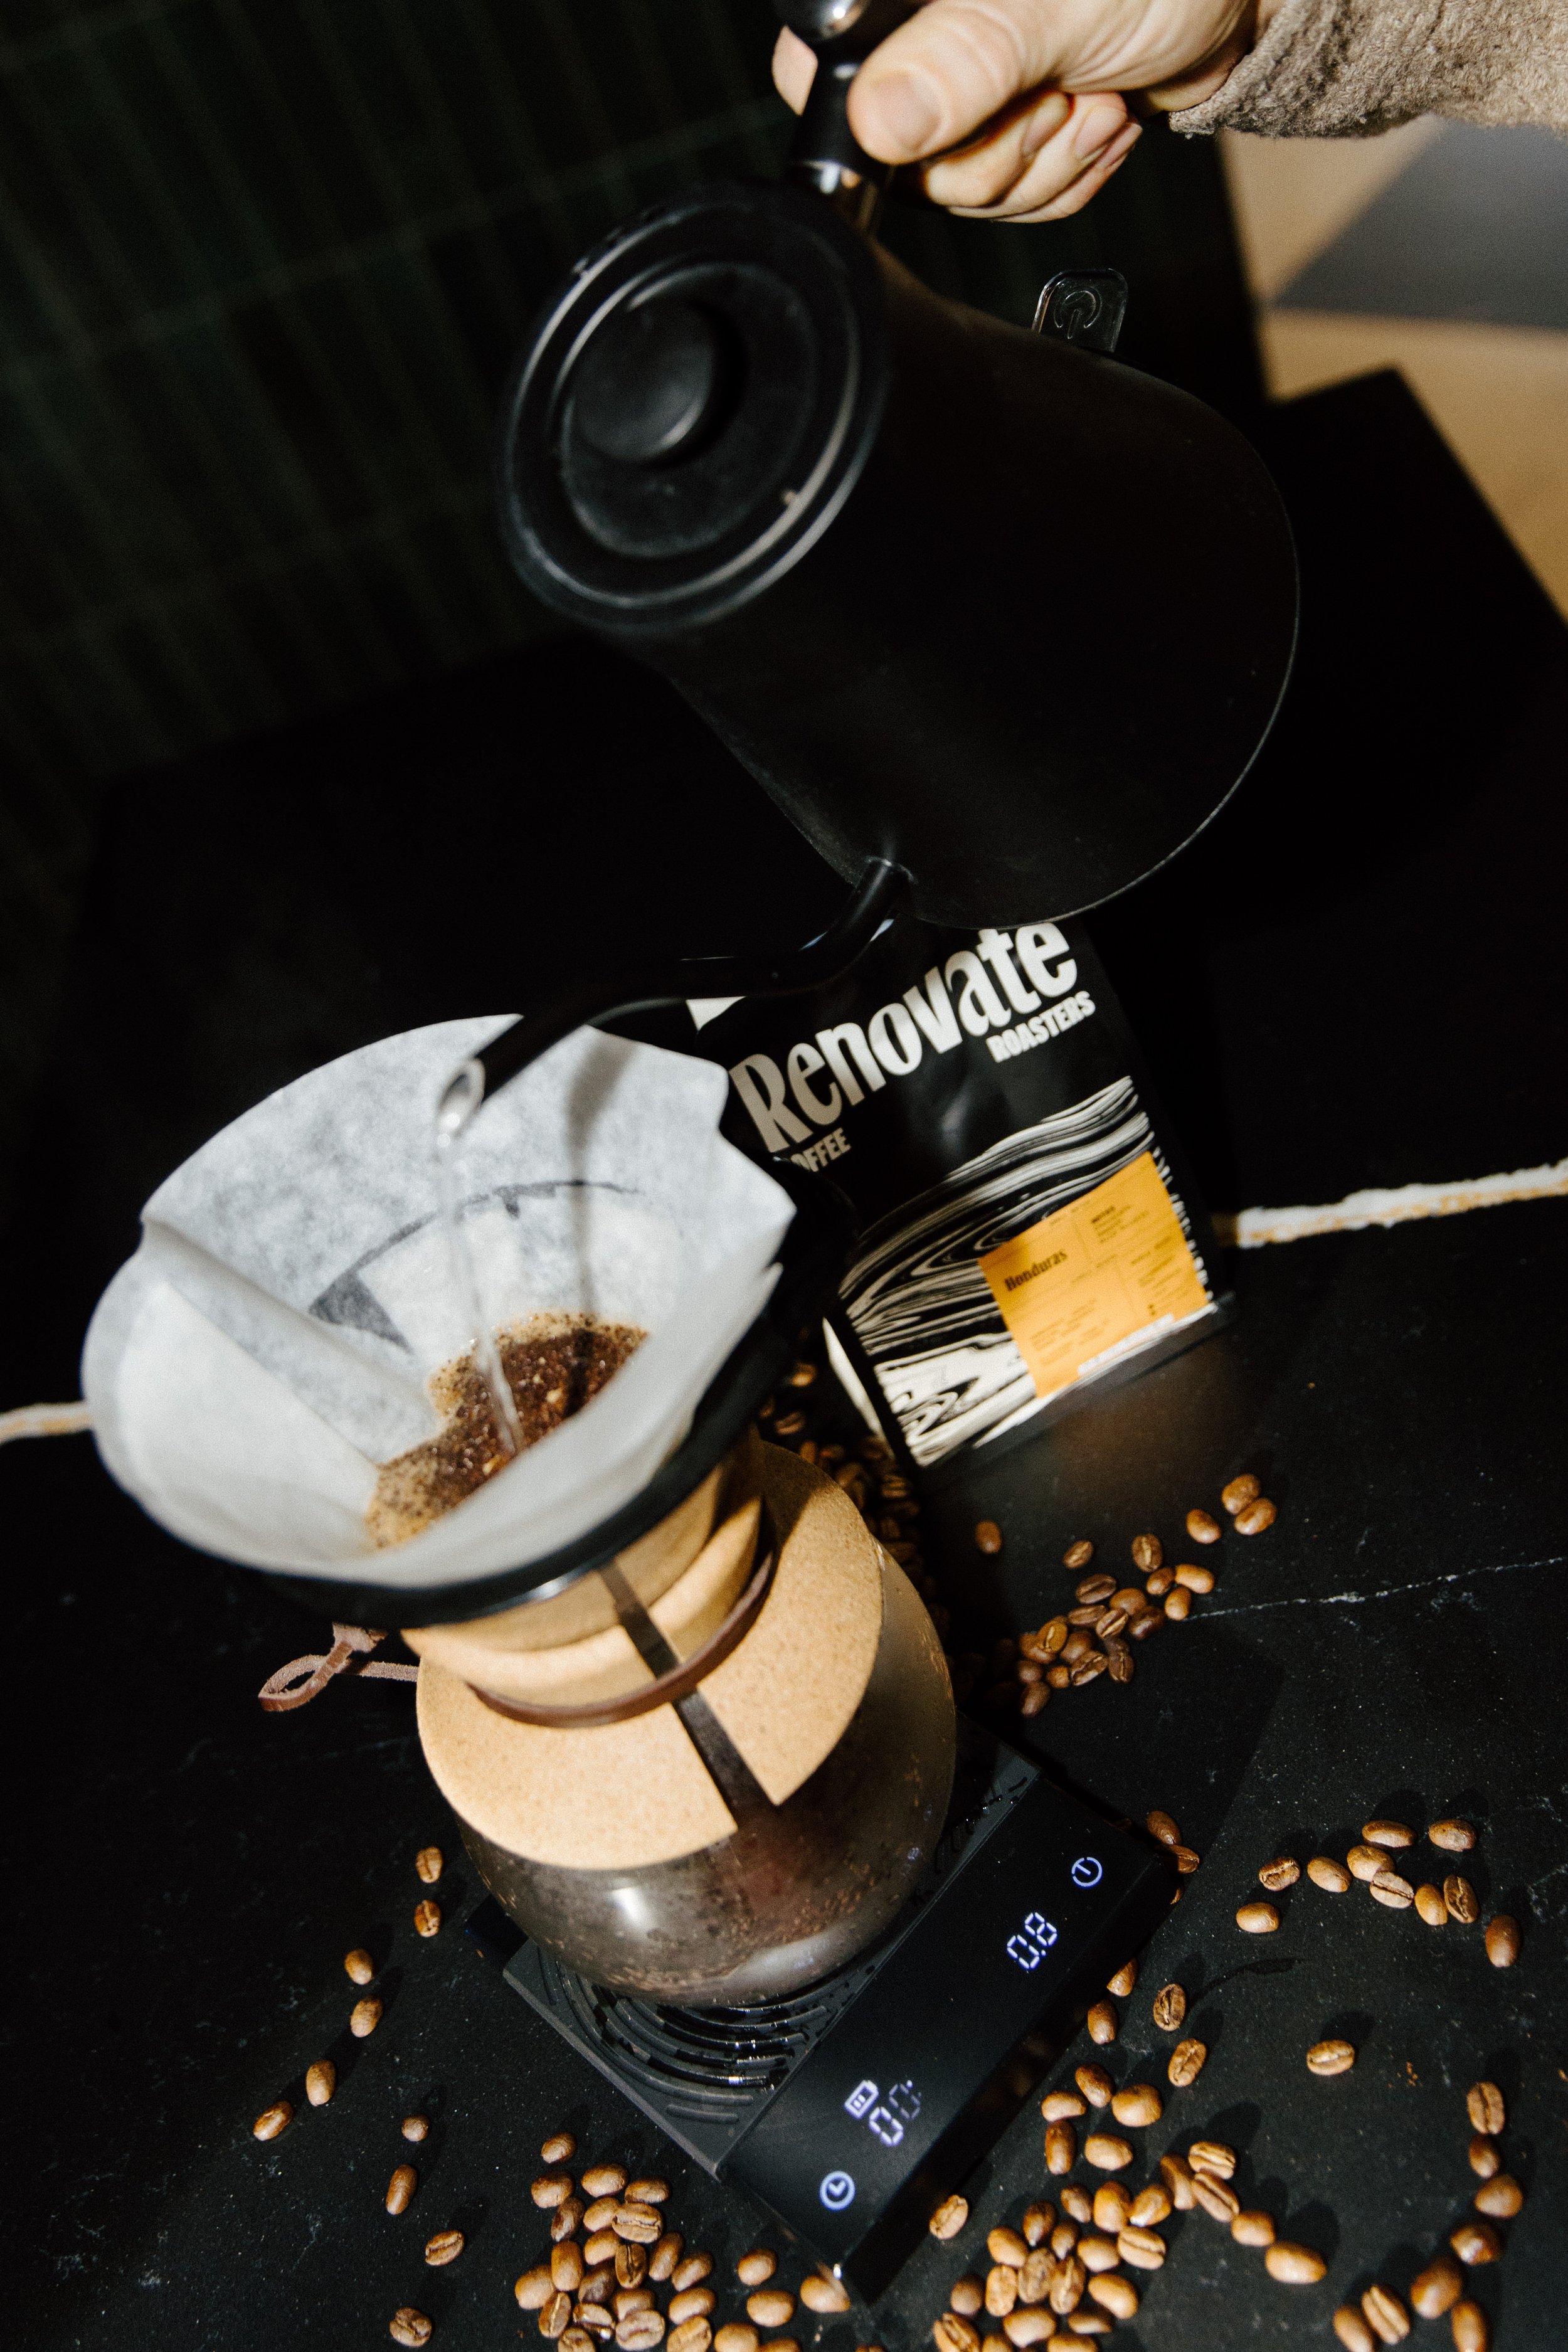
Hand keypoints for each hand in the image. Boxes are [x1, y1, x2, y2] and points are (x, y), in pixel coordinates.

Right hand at [773, 0, 1273, 221]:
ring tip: (1088, 97)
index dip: (903, 120)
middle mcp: (909, 44)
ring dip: (1044, 163)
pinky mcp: (990, 132)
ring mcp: (949, 91)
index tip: (996, 93)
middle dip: (1003, 146)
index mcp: (895, 2)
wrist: (1225, 3)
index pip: (824, 84)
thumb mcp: (1058, 9)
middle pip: (901, 161)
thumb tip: (879, 117)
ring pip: (955, 192)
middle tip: (1060, 90)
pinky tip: (1091, 117)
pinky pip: (1002, 203)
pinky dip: (1061, 176)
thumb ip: (967, 60)